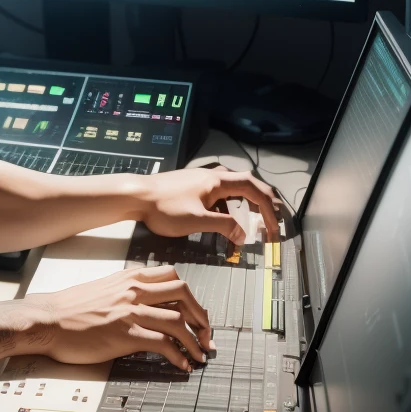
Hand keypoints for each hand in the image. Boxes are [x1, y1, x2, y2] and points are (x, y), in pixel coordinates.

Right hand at [31, 265, 212, 372]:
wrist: (47, 319)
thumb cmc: (71, 308)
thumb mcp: (103, 289)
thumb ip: (126, 292)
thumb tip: (147, 304)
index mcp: (129, 277)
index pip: (173, 277)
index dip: (192, 297)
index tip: (197, 314)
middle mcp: (133, 290)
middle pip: (184, 293)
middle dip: (202, 316)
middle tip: (206, 336)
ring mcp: (130, 311)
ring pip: (178, 320)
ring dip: (196, 341)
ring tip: (200, 356)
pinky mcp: (125, 334)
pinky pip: (163, 343)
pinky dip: (179, 355)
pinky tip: (182, 365)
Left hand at [136, 167, 280, 243]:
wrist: (136, 196)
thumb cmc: (165, 208)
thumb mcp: (197, 220)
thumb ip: (224, 226)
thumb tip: (243, 235)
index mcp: (218, 181)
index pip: (254, 190)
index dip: (269, 209)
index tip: (274, 230)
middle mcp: (213, 176)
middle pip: (248, 185)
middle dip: (264, 203)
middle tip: (274, 222)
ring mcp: (203, 180)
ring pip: (234, 189)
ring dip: (248, 204)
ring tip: (256, 221)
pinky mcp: (194, 187)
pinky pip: (221, 194)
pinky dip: (231, 207)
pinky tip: (226, 220)